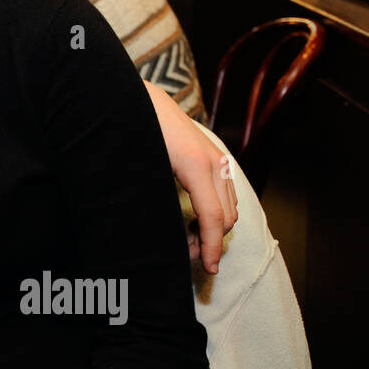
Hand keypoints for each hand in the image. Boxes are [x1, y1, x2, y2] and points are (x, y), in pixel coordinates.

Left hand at [142, 81, 237, 272]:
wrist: (143, 99)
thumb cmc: (138, 132)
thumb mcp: (142, 166)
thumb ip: (156, 197)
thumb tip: (162, 230)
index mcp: (195, 166)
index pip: (213, 218)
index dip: (211, 247)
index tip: (208, 269)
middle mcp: (214, 163)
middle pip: (226, 217)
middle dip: (209, 241)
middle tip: (185, 254)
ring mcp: (218, 159)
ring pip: (231, 207)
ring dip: (214, 228)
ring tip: (188, 238)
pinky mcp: (216, 157)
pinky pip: (227, 193)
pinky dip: (217, 211)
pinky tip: (194, 219)